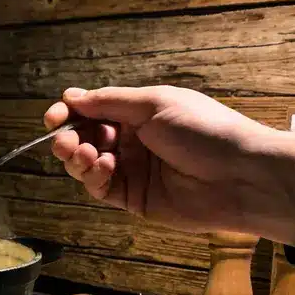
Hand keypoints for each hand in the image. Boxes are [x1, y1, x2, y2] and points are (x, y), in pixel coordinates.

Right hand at [44, 85, 294, 245]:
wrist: (240, 177)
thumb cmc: (205, 131)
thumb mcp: (155, 104)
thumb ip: (109, 102)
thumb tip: (70, 95)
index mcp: (139, 112)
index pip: (93, 110)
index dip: (70, 113)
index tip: (54, 116)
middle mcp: (133, 140)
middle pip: (85, 138)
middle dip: (70, 138)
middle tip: (65, 142)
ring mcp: (133, 170)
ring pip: (87, 164)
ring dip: (78, 158)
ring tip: (85, 154)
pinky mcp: (134, 199)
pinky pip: (101, 188)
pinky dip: (93, 177)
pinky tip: (102, 167)